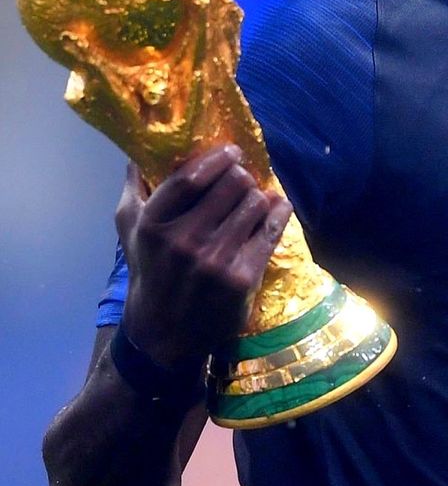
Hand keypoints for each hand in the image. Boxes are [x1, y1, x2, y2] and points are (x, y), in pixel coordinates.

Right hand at [115, 144, 291, 370]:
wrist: (164, 334)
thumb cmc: (149, 272)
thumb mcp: (130, 232)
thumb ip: (133, 189)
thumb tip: (137, 153)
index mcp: (153, 224)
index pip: (190, 177)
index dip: (217, 158)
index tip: (231, 151)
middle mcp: (183, 242)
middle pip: (232, 184)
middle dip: (241, 176)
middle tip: (242, 179)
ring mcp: (215, 261)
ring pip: (255, 203)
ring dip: (257, 197)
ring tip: (252, 200)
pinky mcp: (242, 279)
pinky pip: (270, 231)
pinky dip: (278, 213)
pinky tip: (277, 206)